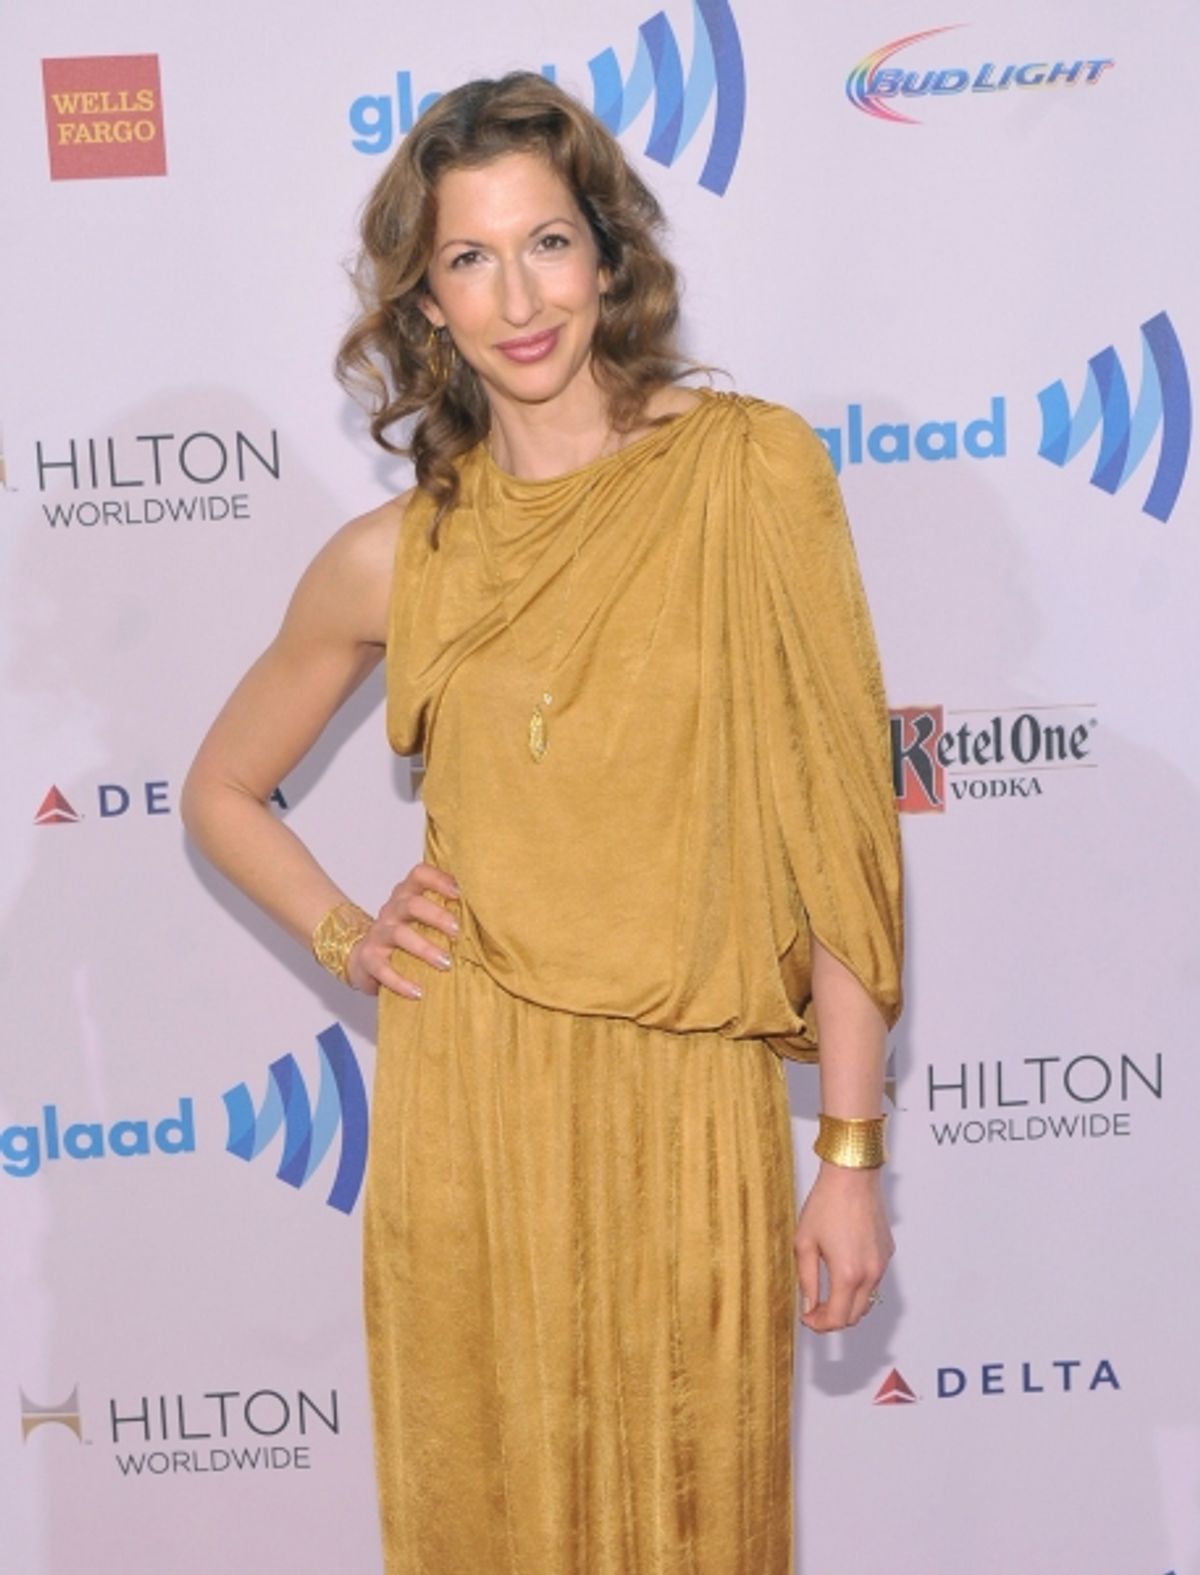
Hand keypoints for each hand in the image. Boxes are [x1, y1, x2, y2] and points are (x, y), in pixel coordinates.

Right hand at [344, 862, 459, 997]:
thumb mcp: (424, 920)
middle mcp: (392, 910)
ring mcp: (379, 934)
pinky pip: (383, 969)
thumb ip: (448, 913)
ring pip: (399, 934)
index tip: (460, 892)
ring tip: (446, 963)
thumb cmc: (407, 937)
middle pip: (411, 904)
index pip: (419, 875)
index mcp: (407, 895)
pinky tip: (418, 992)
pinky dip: (401, 982)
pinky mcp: (369, 959)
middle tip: (458, 932)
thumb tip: (494, 919)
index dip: (438, 879)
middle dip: (437, 916)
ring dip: (425, 949)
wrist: (366, 959)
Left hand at [794, 1164, 892, 1332]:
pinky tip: (842, 1272)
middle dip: (833, 1319)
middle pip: (854, 1316)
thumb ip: (807, 1279)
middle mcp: (870, 1273)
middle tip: (814, 1310)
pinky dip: (859, 1286)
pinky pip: (874, 1281)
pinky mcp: (887, 1253)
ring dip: (847, 1304)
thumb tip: (808, 1304)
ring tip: (826, 1294)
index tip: (807, 1319)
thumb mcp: (805, 1243)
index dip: (819, 1325)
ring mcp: (882, 1264)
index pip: (836, 1318)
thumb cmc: (827, 1203)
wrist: (852, 1176)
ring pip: (867, 1300)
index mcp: (848, 1274)